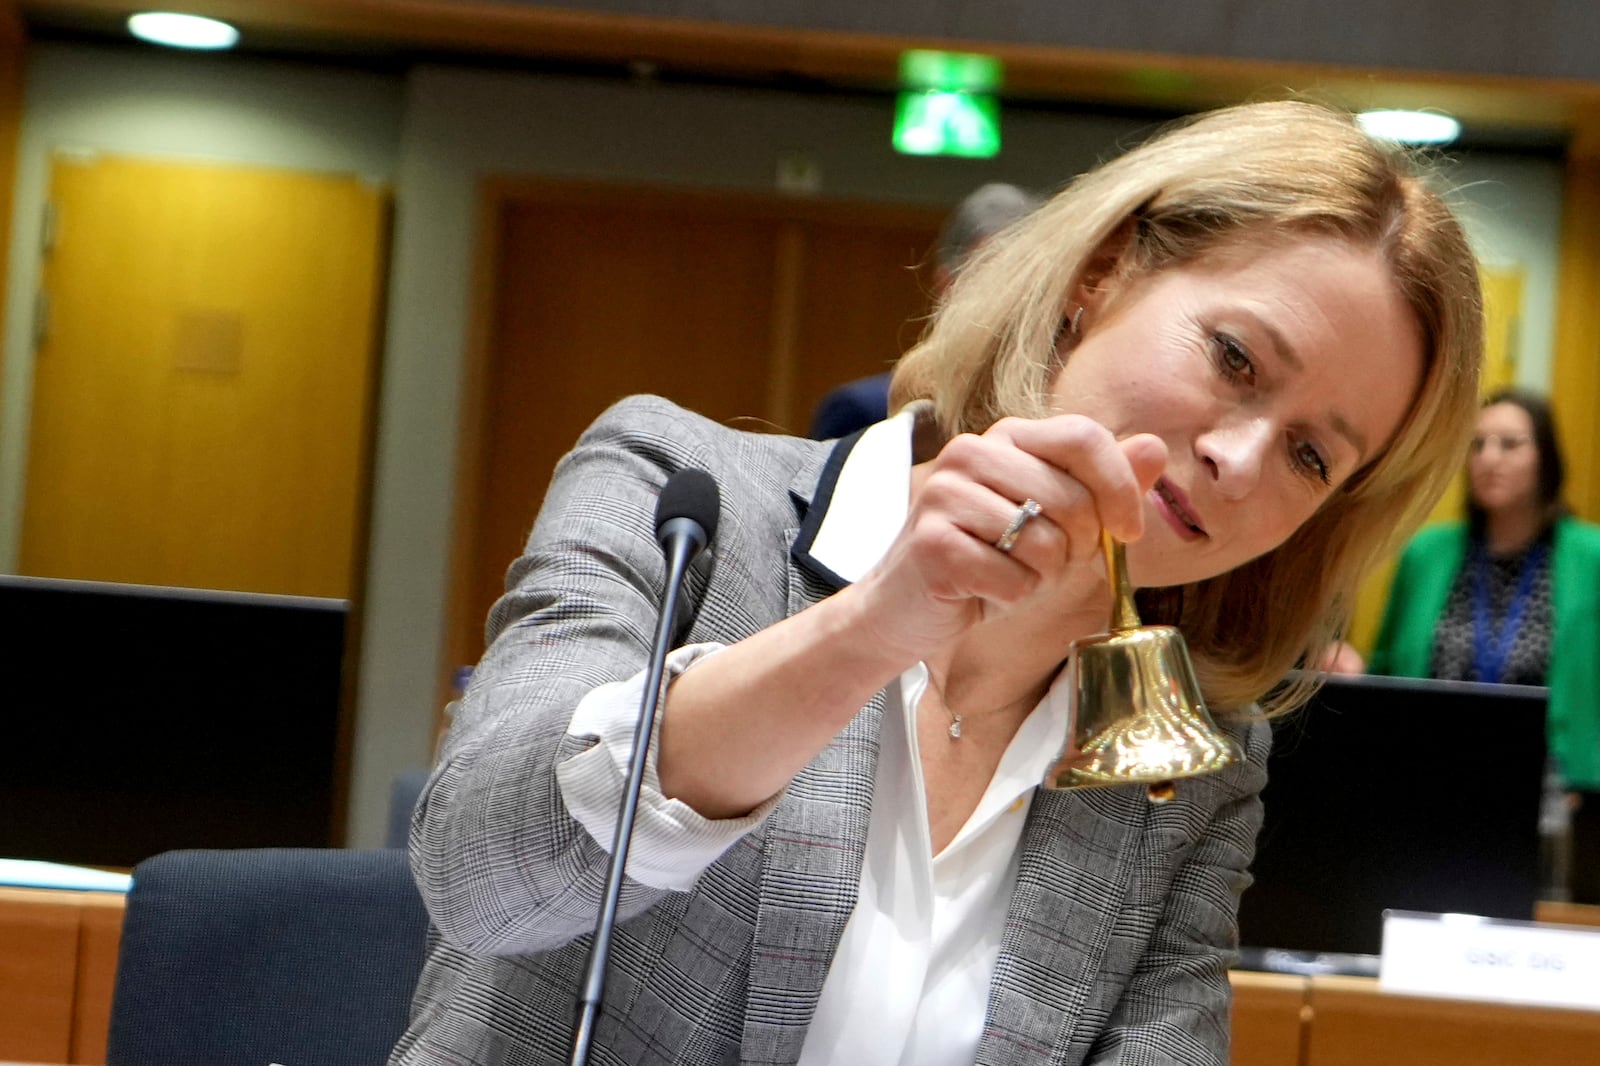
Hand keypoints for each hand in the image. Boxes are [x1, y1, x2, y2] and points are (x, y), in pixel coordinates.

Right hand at [850, 414, 1166, 663]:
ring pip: (1045, 543)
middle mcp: (971, 453)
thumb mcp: (1055, 519)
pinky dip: (1011, 597)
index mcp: (1006, 436)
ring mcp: (945, 495)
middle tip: (1047, 561)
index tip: (1127, 531)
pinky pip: (1013, 579)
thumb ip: (1104, 483)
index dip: (1119, 487)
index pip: (1084, 437)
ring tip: (1008, 572)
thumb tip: (1156, 446)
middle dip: (1078, 547)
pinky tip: (982, 591)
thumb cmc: (988, 559)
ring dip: (1041, 575)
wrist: (906, 607)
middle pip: (1072, 498)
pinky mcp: (932, 543)